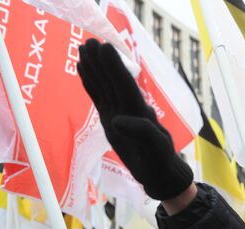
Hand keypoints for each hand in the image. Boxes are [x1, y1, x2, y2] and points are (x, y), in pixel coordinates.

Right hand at [77, 39, 192, 199]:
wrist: (159, 172)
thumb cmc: (161, 160)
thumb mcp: (156, 148)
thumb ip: (142, 133)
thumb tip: (117, 120)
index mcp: (139, 111)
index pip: (125, 85)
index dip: (115, 67)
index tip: (104, 47)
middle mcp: (128, 107)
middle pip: (112, 80)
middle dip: (102, 61)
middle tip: (89, 41)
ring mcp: (118, 112)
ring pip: (104, 85)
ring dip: (94, 67)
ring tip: (82, 48)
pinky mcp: (110, 120)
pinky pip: (98, 97)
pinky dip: (90, 83)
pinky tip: (83, 69)